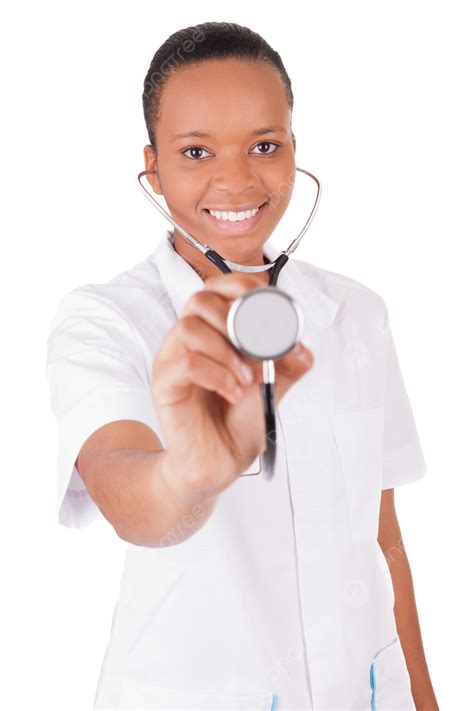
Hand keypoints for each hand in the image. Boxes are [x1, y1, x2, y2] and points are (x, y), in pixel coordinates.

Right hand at [152, 272, 313, 497]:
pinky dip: (216, 374)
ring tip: (246, 379)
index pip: (216, 287)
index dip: (240, 286)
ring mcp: (172, 359)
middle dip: (235, 320)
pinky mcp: (164, 384)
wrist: (221, 461)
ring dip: (226, 351)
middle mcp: (187, 339)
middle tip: (256, 351)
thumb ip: (289, 361)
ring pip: (189, 327)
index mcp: (212, 331)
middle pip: (199, 300)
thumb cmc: (240, 420)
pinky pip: (184, 362)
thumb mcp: (274, 384)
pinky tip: (233, 392)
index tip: (265, 305)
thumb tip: (299, 344)